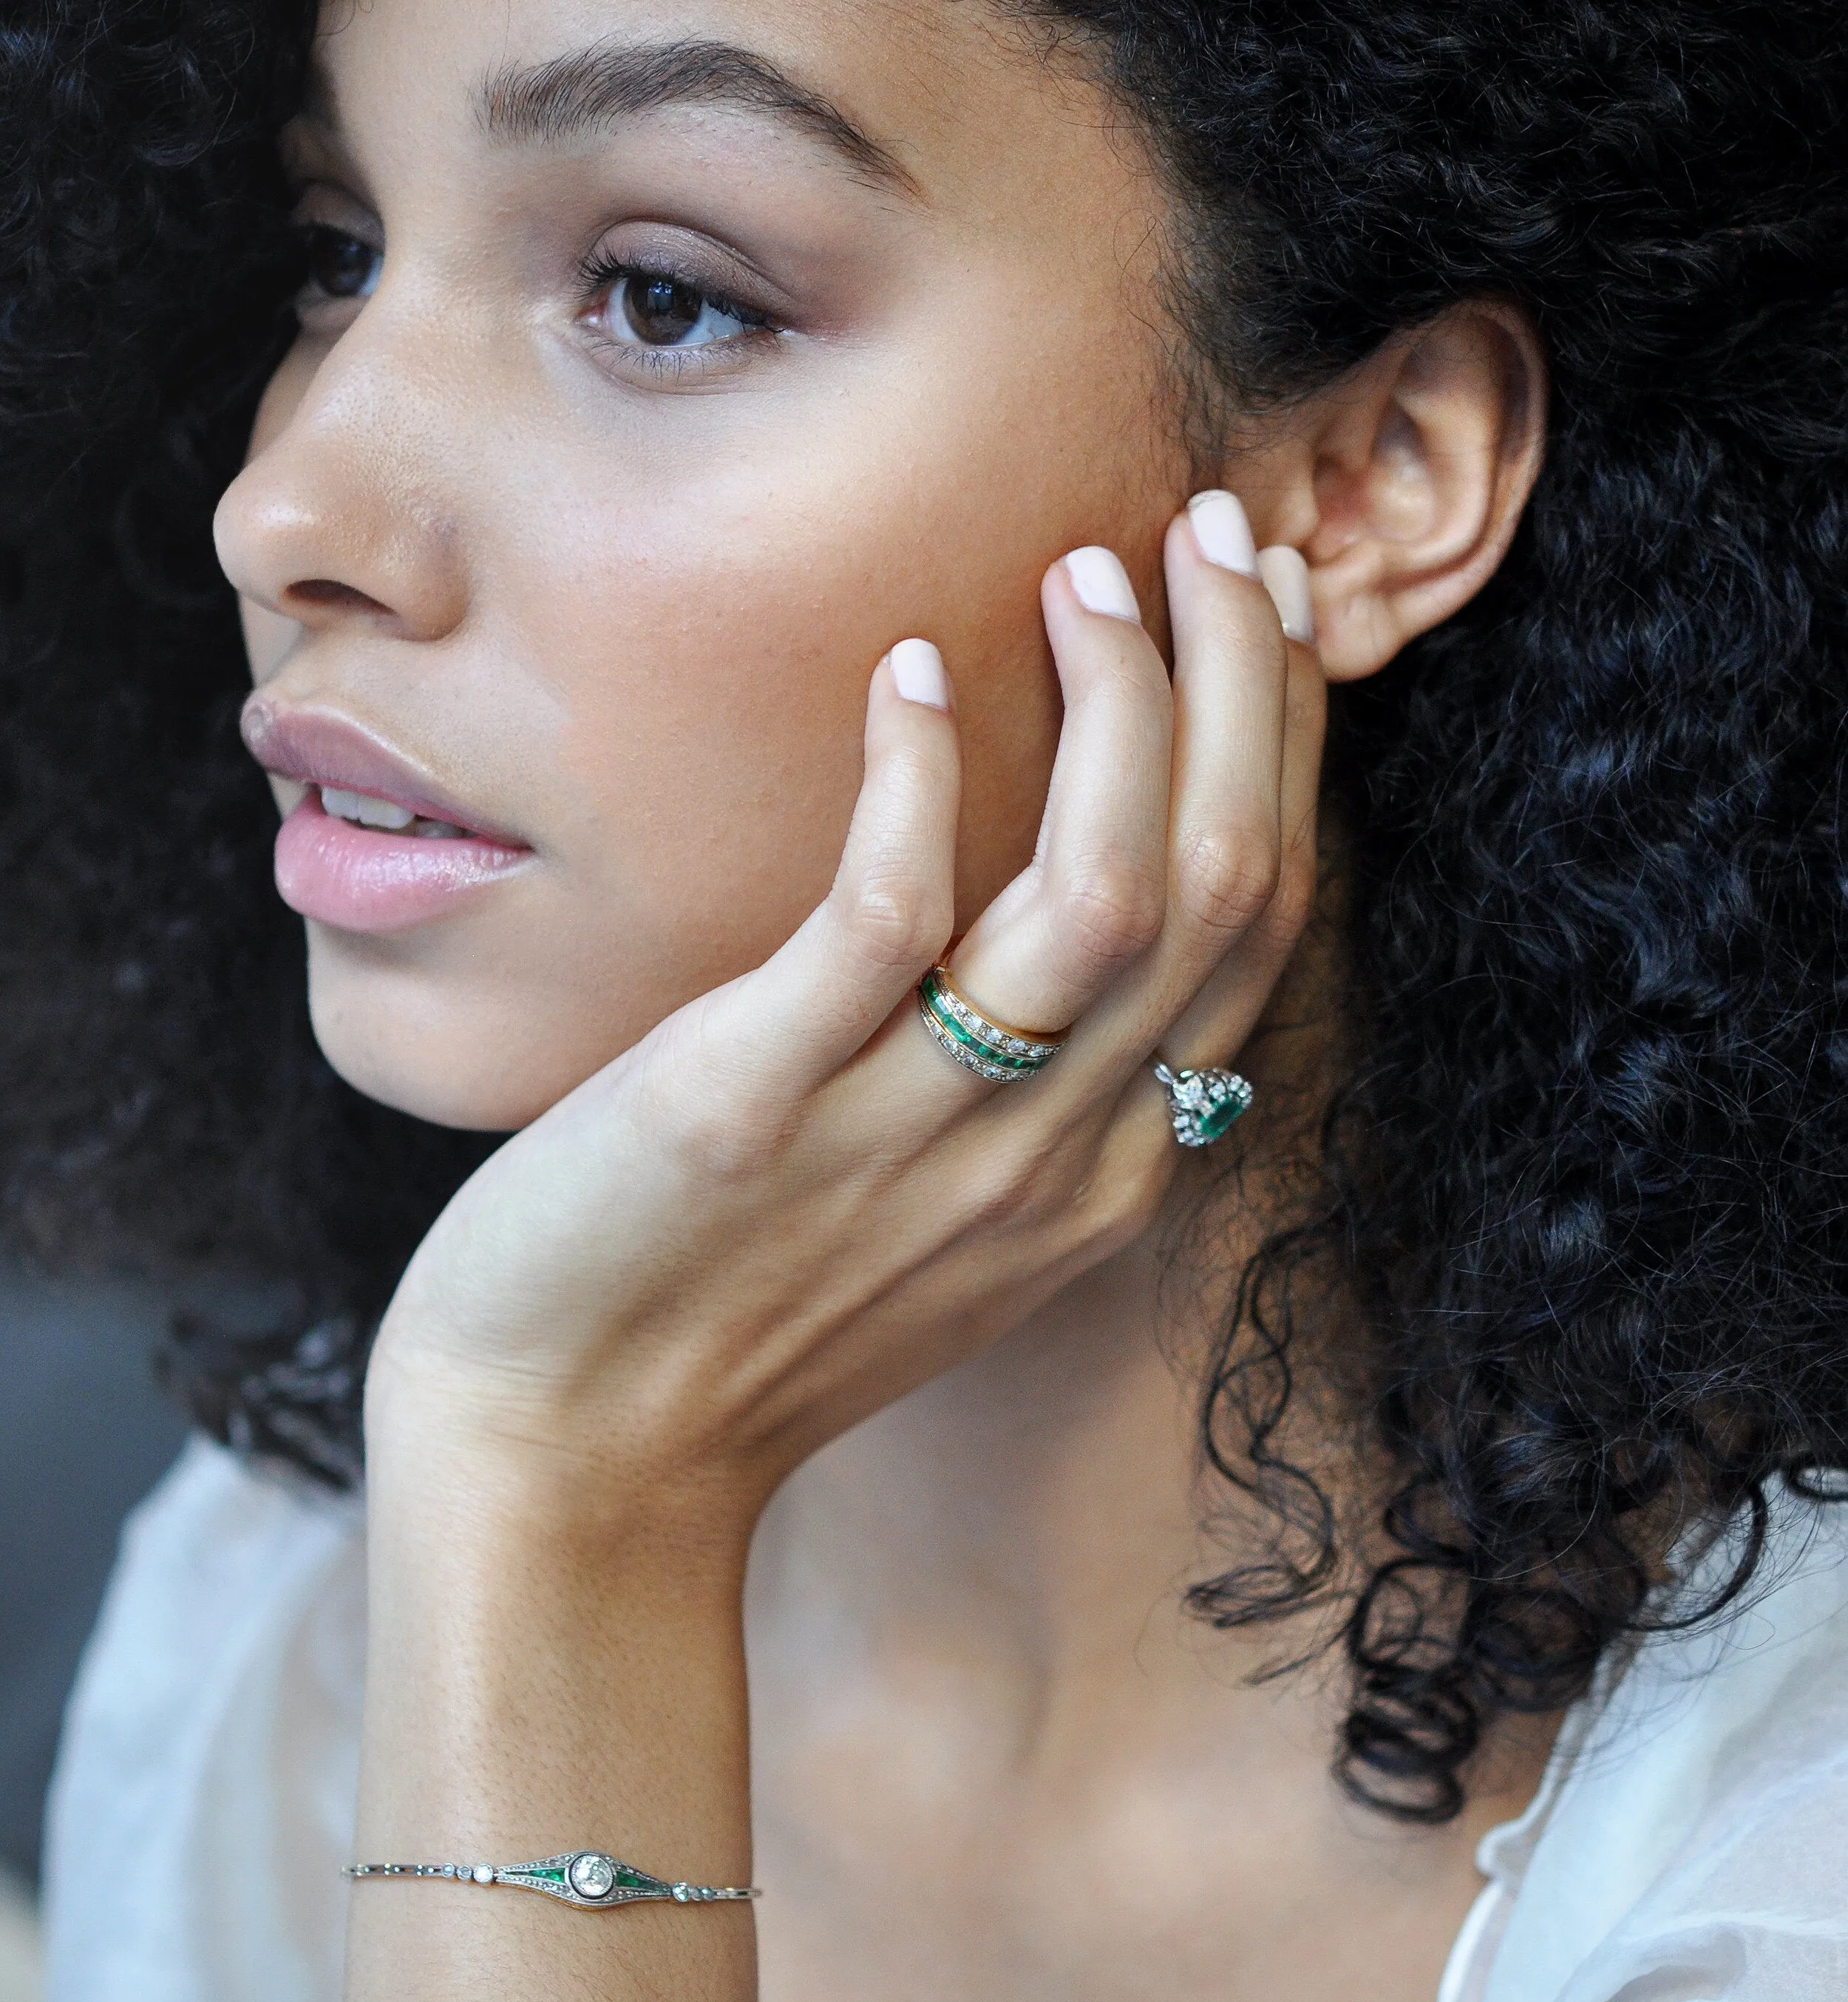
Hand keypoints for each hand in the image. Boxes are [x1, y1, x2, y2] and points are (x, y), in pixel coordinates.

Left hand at [366, 501, 1325, 1529]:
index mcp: (1106, 1176)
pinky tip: (904, 675)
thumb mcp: (942, 1218)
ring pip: (1103, 893)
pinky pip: (886, 916)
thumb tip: (1055, 934)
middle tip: (1224, 537)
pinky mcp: (761, 1106)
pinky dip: (917, 780)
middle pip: (1220, 889)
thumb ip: (1031, 1092)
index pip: (1256, 933)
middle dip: (1247, 689)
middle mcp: (1050, 1158)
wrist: (580, 1465)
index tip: (1272, 621)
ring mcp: (915, 1136)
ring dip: (1123, 708)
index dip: (1283, 754)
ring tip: (1089, 570)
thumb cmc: (745, 1319)